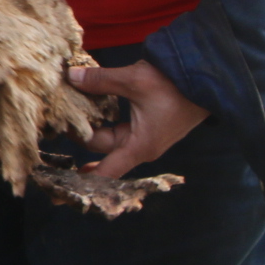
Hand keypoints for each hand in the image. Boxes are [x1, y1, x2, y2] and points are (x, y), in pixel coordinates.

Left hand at [66, 60, 209, 180]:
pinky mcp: (149, 125)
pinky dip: (105, 119)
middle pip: (102, 149)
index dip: (83, 180)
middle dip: (80, 136)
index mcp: (139, 146)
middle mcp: (141, 147)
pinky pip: (121, 127)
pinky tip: (91, 107)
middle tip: (56, 121)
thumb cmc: (175, 84)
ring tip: (67, 117)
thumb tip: (71, 77)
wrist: (207, 77)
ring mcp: (146, 137)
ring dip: (93, 126)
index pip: (106, 172)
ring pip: (111, 136)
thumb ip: (101, 81)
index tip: (61, 187)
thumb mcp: (135, 80)